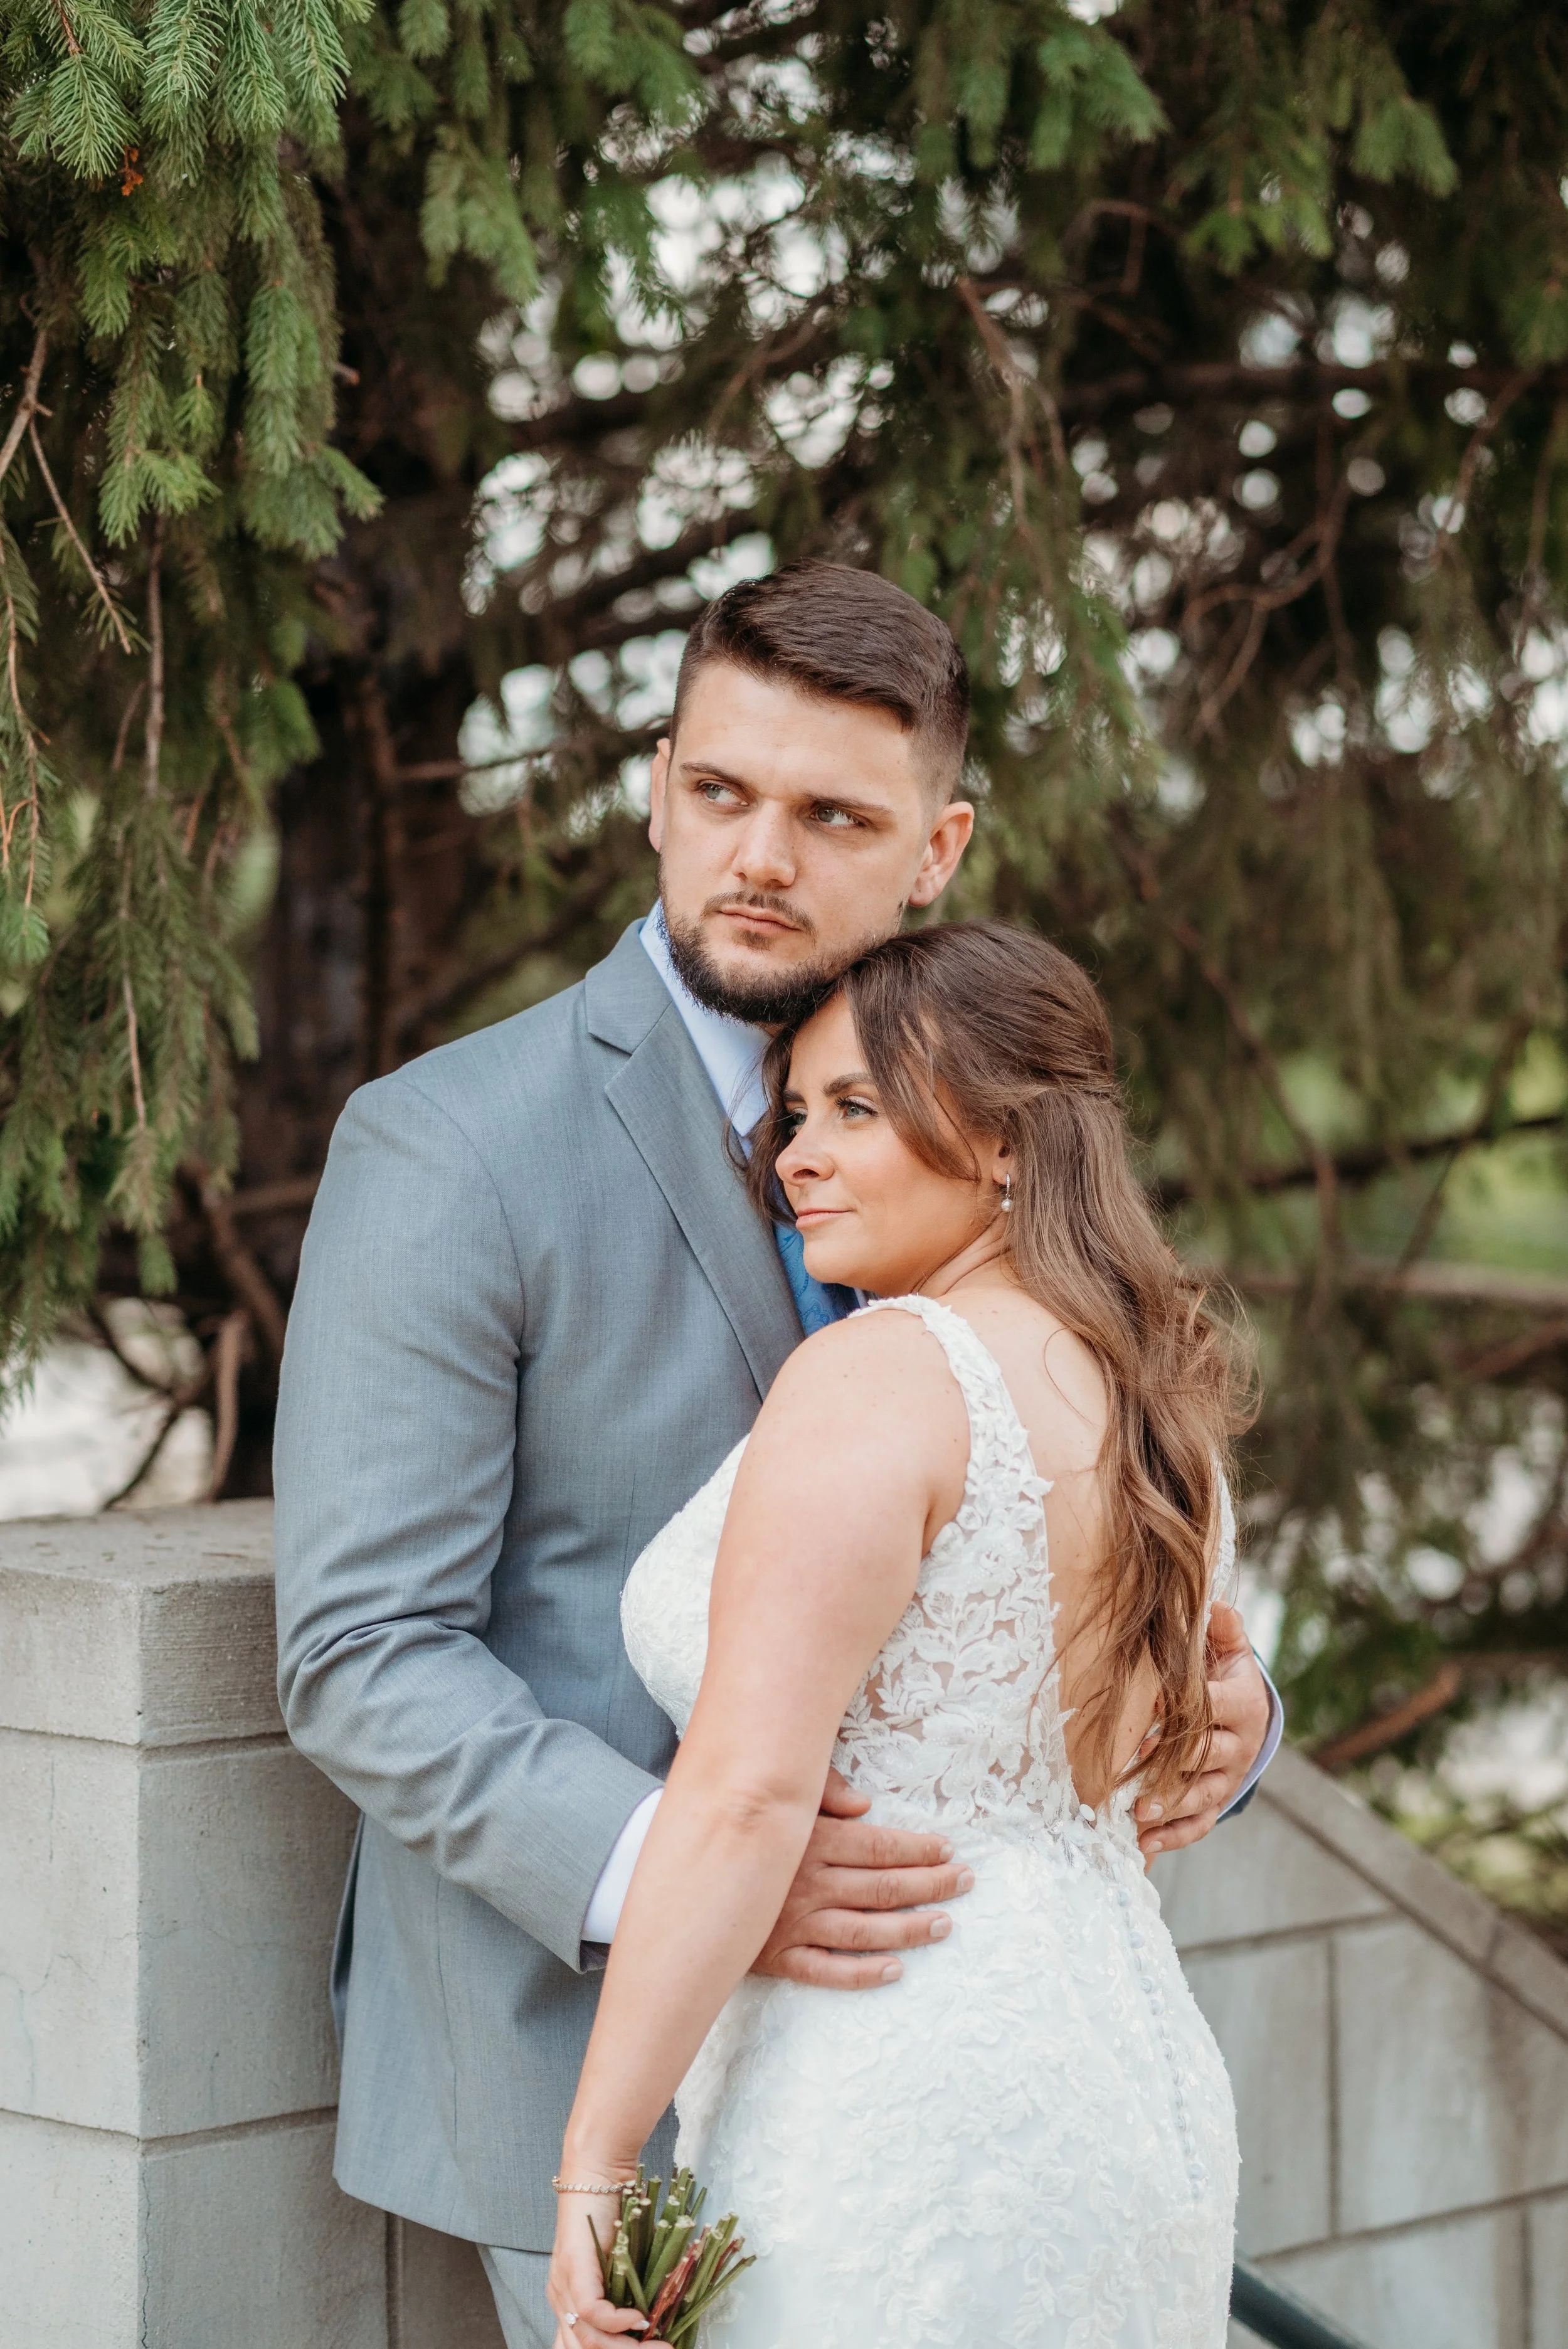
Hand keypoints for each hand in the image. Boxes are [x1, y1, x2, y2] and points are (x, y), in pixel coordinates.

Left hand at [547, 2180, 646, 2348]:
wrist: (598, 2173)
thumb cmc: (612, 2215)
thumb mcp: (616, 2266)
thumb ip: (621, 2294)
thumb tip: (648, 2329)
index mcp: (566, 2301)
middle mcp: (559, 2298)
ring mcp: (563, 2283)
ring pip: (587, 2339)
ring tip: (659, 2345)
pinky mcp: (574, 2267)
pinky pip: (592, 2311)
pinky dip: (617, 2321)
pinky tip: (639, 2319)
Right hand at [750, 1767, 973, 1986]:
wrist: (682, 1876)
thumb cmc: (740, 1827)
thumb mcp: (779, 1795)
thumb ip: (822, 1789)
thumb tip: (866, 1804)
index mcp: (810, 1840)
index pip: (879, 1846)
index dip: (918, 1850)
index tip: (948, 1851)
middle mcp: (806, 1883)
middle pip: (882, 1887)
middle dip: (930, 1885)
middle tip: (965, 1883)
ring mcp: (791, 1923)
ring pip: (864, 1930)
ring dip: (910, 1929)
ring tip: (944, 1925)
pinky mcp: (776, 1956)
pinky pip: (826, 1970)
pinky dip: (862, 1973)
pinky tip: (896, 1969)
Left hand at [1135, 1605, 1270, 1860]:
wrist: (1250, 1717)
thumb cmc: (1225, 1676)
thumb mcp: (1229, 1650)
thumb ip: (1223, 1630)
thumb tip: (1215, 1603)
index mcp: (1242, 1705)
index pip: (1212, 1708)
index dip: (1183, 1710)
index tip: (1150, 1709)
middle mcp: (1239, 1746)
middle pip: (1205, 1758)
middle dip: (1170, 1765)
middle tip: (1136, 1768)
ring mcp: (1228, 1779)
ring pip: (1201, 1796)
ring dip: (1169, 1806)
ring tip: (1138, 1814)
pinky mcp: (1217, 1802)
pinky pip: (1200, 1825)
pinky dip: (1173, 1836)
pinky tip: (1144, 1844)